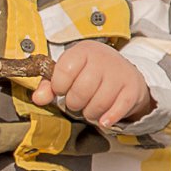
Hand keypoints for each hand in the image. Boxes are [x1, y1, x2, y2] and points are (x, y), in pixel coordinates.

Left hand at [32, 40, 150, 128]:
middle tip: (77, 102)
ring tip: (90, 108)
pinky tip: (104, 119)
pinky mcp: (133, 89)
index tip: (62, 89)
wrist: (124, 73)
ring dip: (90, 113)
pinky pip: (116, 111)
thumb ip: (50, 85)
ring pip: (98, 104)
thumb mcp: (69, 72)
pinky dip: (107, 119)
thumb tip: (38, 99)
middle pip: (81, 91)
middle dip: (75, 103)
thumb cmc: (90, 73)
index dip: (59, 86)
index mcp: (83, 51)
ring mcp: (120, 74)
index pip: (64, 71)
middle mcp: (103, 59)